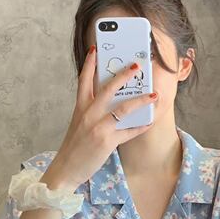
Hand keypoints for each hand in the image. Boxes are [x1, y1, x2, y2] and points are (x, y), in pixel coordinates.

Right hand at [41, 45, 158, 191]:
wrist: (65, 169)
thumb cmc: (74, 147)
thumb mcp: (79, 124)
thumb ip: (91, 111)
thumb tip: (110, 102)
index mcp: (80, 107)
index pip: (84, 79)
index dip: (90, 63)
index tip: (97, 49)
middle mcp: (88, 114)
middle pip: (108, 88)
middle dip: (124, 75)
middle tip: (137, 65)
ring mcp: (98, 127)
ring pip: (123, 108)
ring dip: (141, 100)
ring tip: (153, 94)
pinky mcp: (106, 141)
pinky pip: (128, 131)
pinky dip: (140, 126)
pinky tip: (150, 121)